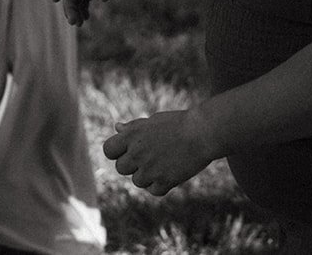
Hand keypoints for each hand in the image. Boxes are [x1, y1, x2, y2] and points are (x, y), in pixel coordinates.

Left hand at [104, 110, 218, 196]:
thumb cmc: (178, 123)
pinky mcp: (165, 181)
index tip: (128, 152)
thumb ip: (133, 128)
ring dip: (147, 176)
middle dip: (132, 166)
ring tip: (162, 164)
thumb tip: (117, 128)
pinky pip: (153, 190)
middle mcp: (137, 153)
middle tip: (148, 158)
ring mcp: (150, 168)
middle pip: (121, 168)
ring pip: (137, 181)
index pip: (108, 150)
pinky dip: (160, 186)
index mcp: (131, 135)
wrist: (203, 132)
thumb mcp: (152, 121)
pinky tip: (169, 174)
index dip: (116, 152)